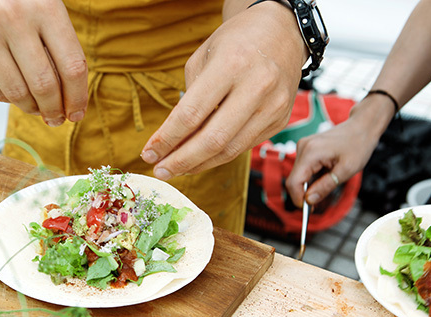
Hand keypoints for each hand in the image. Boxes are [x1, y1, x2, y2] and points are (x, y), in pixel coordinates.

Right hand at [0, 0, 87, 125]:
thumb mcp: (43, 5)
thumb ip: (58, 44)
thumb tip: (70, 97)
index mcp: (44, 6)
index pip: (72, 67)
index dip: (77, 97)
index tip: (77, 112)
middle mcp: (13, 18)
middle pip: (44, 86)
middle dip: (55, 110)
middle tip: (57, 118)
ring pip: (17, 93)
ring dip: (32, 108)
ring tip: (37, 108)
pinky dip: (8, 98)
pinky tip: (15, 92)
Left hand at [140, 3, 305, 180]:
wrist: (282, 32)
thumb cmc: (235, 43)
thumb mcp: (203, 57)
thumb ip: (189, 98)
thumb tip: (173, 141)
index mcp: (232, 64)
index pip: (191, 114)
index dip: (166, 139)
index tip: (148, 153)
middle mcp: (257, 86)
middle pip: (212, 139)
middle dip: (181, 161)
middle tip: (160, 170)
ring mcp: (273, 106)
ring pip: (230, 150)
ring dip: (198, 165)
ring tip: (176, 169)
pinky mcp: (280, 120)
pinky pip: (244, 147)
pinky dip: (218, 157)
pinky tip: (200, 159)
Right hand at [285, 118, 379, 207]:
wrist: (362, 126)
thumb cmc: (358, 145)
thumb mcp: (346, 171)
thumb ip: (325, 187)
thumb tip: (308, 201)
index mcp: (311, 153)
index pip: (294, 182)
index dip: (298, 199)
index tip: (308, 210)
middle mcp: (303, 148)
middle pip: (294, 180)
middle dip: (303, 194)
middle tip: (316, 206)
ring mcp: (303, 147)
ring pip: (298, 175)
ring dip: (308, 186)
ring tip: (325, 188)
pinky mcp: (306, 148)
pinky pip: (303, 169)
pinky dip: (310, 178)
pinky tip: (325, 178)